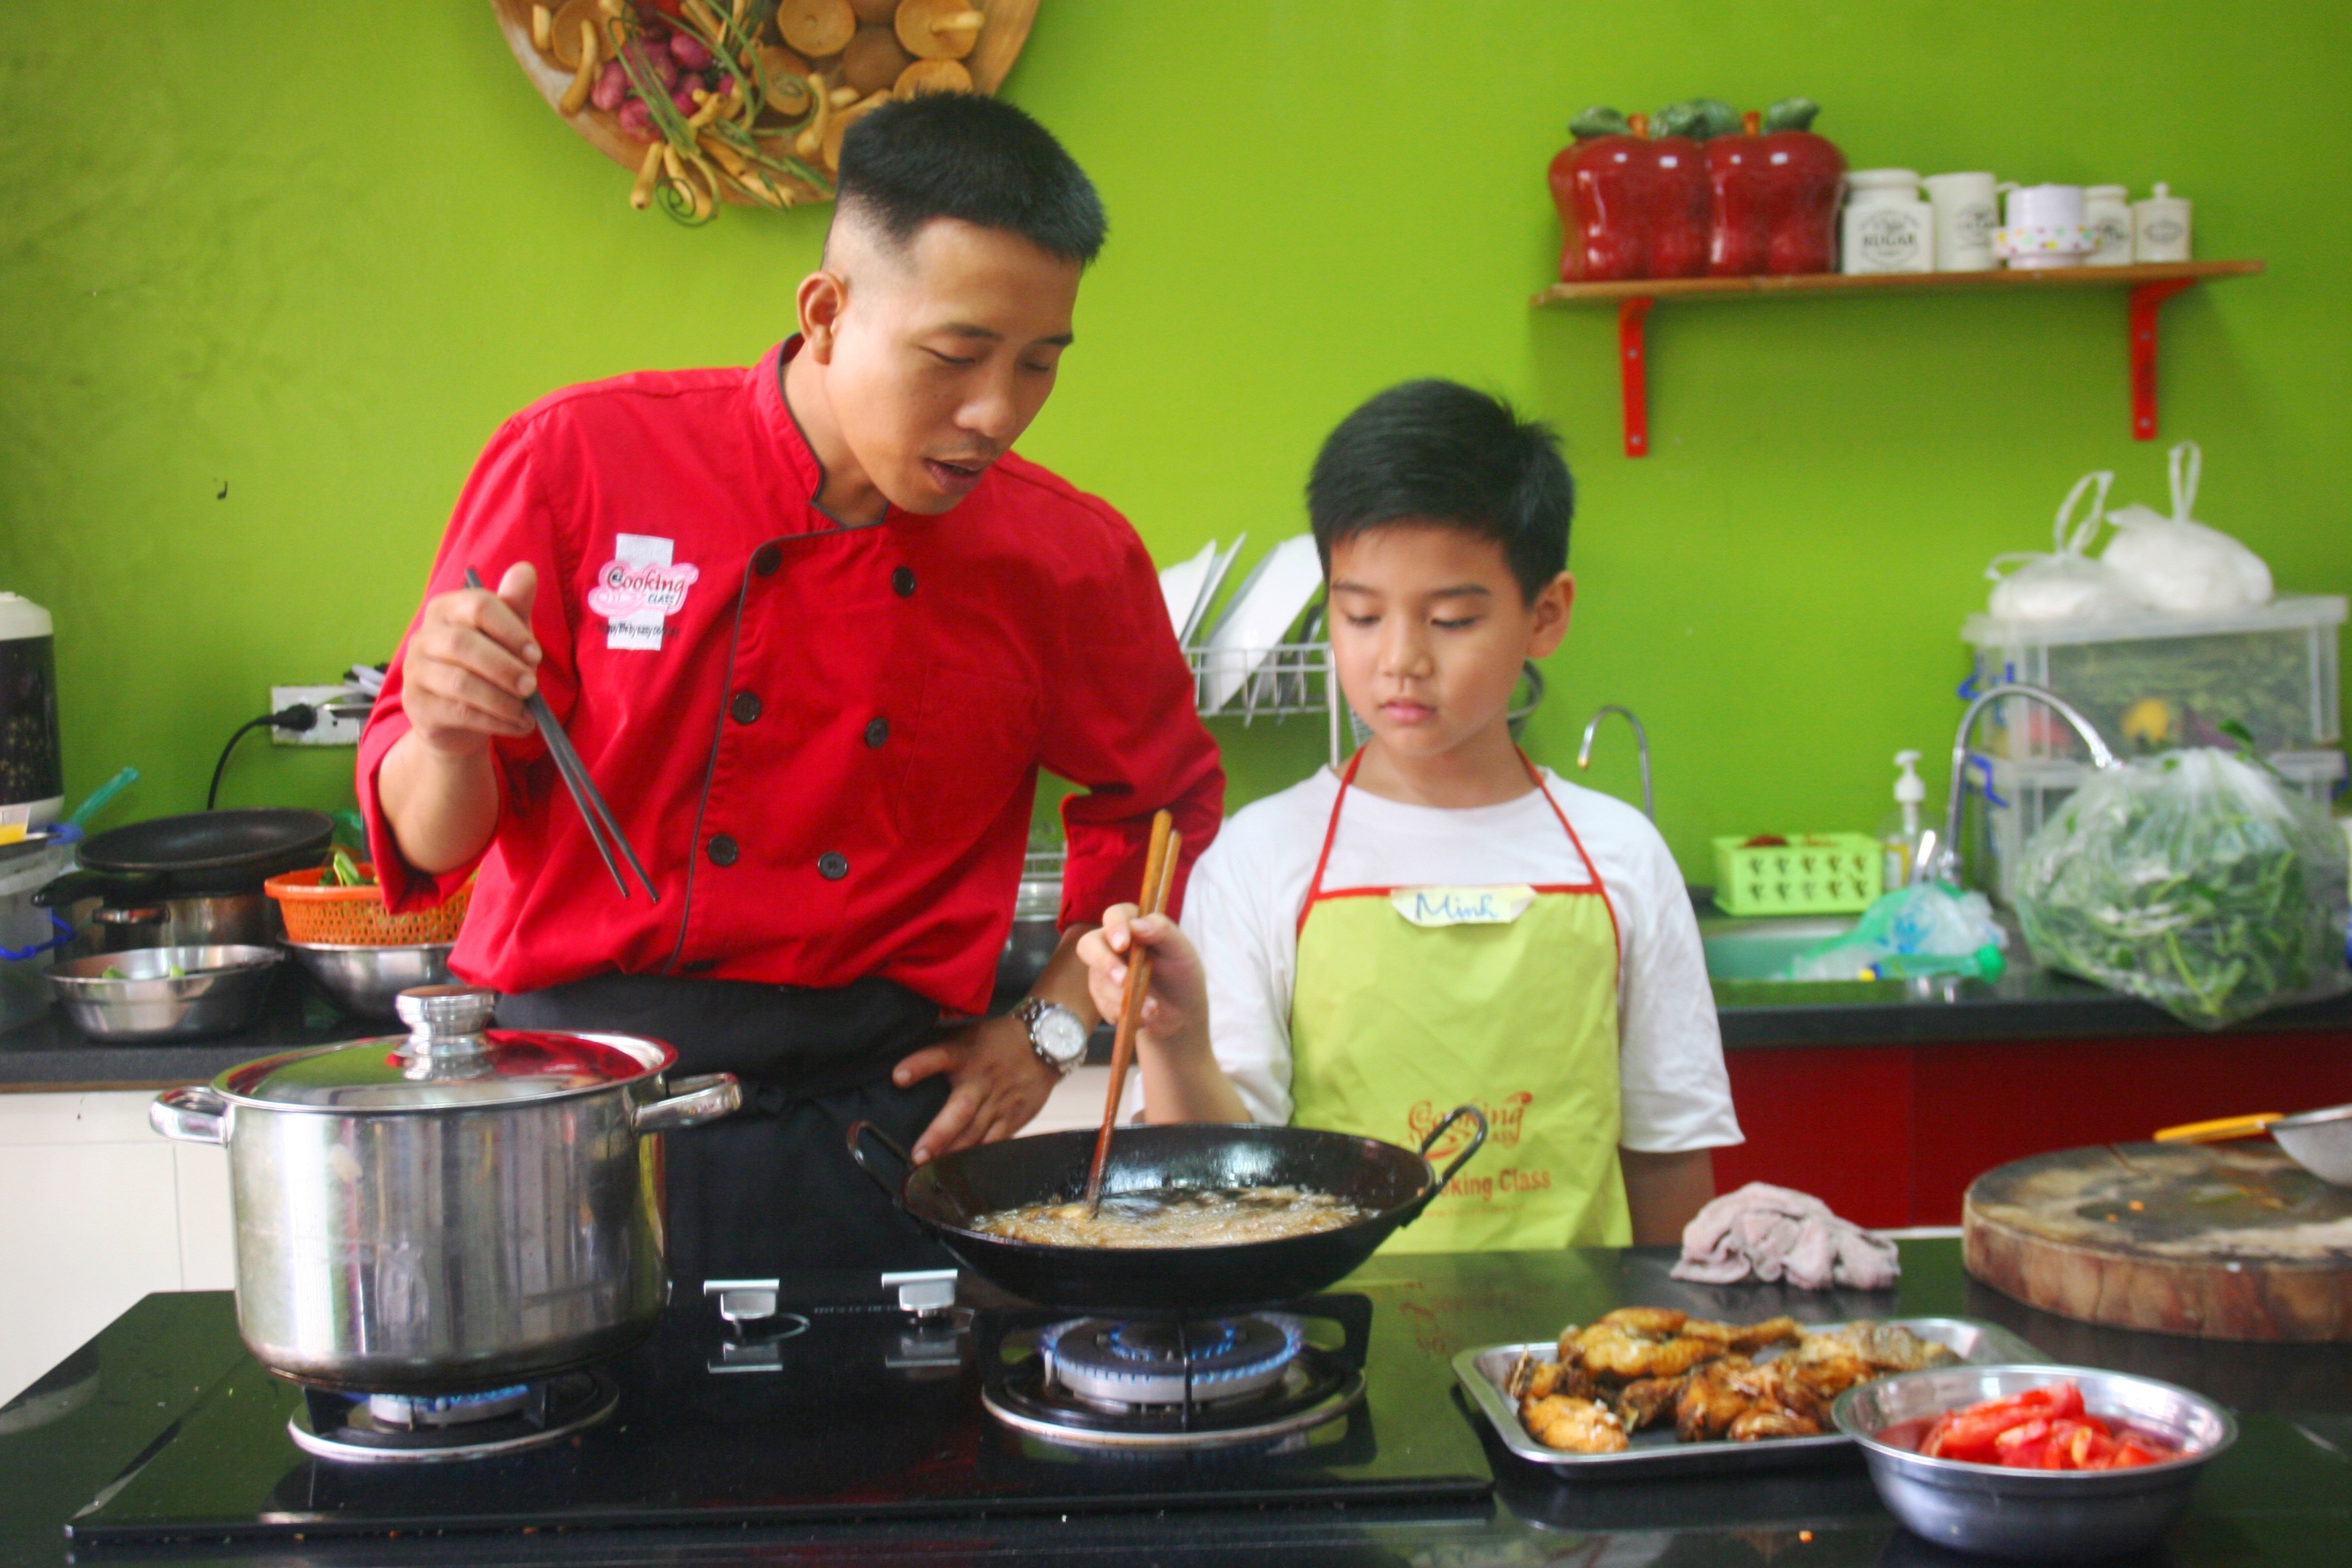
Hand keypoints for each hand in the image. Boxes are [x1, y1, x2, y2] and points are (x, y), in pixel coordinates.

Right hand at [401, 563, 541, 753]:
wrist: (458, 719)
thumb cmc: (488, 668)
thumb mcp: (507, 635)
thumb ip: (515, 605)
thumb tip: (526, 569)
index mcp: (446, 609)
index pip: (478, 606)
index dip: (511, 630)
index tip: (536, 655)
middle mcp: (424, 636)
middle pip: (463, 644)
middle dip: (505, 667)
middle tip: (532, 686)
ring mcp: (415, 672)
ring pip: (461, 683)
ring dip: (502, 699)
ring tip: (527, 710)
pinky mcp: (418, 706)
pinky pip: (460, 713)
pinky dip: (495, 721)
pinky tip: (518, 724)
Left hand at [894, 1011, 1056, 1163]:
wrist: (1047, 1043)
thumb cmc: (1000, 1038)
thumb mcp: (970, 1032)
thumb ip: (941, 1042)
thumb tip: (903, 1046)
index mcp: (965, 1055)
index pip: (939, 1057)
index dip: (919, 1066)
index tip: (898, 1077)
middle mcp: (981, 1080)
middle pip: (960, 1109)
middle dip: (939, 1134)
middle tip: (918, 1155)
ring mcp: (1000, 1101)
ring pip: (977, 1132)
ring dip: (956, 1153)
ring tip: (934, 1171)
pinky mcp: (1015, 1117)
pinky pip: (997, 1141)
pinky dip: (982, 1156)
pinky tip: (966, 1171)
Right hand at [1076, 903, 1207, 1049]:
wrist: (1182, 1013)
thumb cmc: (1182, 974)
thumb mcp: (1182, 952)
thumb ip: (1163, 932)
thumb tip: (1136, 924)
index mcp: (1132, 924)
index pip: (1115, 915)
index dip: (1115, 927)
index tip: (1122, 944)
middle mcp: (1112, 945)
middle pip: (1088, 945)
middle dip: (1104, 963)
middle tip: (1123, 980)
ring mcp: (1103, 971)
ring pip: (1099, 980)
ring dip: (1125, 997)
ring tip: (1153, 1008)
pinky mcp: (1102, 996)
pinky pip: (1103, 1004)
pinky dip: (1125, 1012)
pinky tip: (1144, 1015)